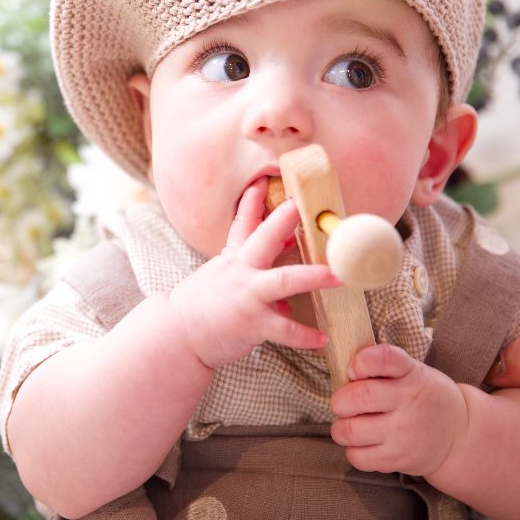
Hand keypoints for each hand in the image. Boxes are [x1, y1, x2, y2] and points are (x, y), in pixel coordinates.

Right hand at [170, 177, 341, 368]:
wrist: (179, 334)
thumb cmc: (204, 303)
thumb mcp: (224, 273)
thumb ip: (253, 257)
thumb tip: (283, 243)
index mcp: (235, 258)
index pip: (244, 223)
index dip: (253, 201)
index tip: (264, 181)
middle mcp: (242, 271)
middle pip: (264, 239)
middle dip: (283, 221)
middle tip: (303, 207)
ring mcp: (248, 296)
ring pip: (284, 281)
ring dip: (313, 276)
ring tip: (339, 276)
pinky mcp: (253, 323)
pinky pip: (285, 330)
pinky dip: (305, 335)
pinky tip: (322, 338)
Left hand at [330, 343, 467, 476]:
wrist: (459, 436)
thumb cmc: (425, 396)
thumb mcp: (413, 370)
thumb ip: (382, 364)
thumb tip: (344, 369)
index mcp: (411, 374)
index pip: (385, 359)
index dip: (361, 361)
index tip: (354, 369)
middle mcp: (408, 402)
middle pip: (357, 398)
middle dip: (340, 400)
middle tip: (344, 403)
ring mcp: (404, 434)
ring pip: (350, 431)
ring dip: (341, 428)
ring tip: (351, 424)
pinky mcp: (399, 459)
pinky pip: (358, 457)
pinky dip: (353, 450)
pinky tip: (363, 443)